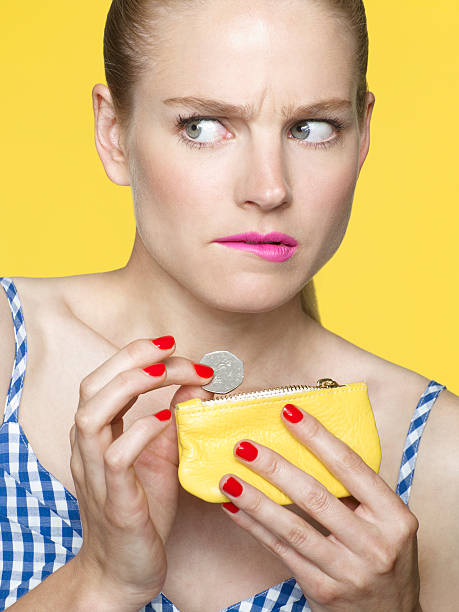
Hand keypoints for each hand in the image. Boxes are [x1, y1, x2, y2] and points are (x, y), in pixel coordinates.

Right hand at [69, 337, 213, 605]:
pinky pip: (116, 458)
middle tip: (173, 349)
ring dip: (131, 386)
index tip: (172, 345)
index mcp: (99, 434)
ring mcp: (95, 474)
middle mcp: (88, 448)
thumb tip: (198, 381)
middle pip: (92, 386)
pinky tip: (166, 420)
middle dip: (132, 359)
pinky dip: (141, 431)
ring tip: (166, 374)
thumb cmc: (142, 510)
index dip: (134, 355)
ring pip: (91, 416)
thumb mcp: (162, 456)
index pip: (104, 379)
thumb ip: (175, 419)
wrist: (124, 571)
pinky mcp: (114, 501)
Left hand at [219, 403, 420, 611]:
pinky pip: (282, 552)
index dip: (317, 437)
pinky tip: (234, 509)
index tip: (288, 412)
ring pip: (293, 528)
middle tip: (244, 446)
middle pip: (316, 496)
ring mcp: (349, 572)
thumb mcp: (387, 523)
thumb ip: (356, 491)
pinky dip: (255, 528)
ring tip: (228, 478)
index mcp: (395, 517)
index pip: (351, 467)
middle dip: (275, 468)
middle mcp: (375, 545)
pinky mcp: (323, 591)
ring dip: (256, 500)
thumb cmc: (385, 556)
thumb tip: (306, 444)